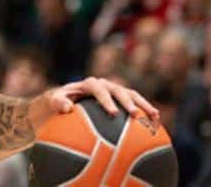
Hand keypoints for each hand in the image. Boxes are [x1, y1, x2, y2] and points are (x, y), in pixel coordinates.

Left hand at [43, 77, 159, 120]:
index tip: (113, 113)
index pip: (99, 90)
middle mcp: (105, 85)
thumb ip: (58, 102)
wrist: (68, 98)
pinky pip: (136, 105)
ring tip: (154, 117)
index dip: (107, 100)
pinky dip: (145, 113)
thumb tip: (67, 108)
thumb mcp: (54, 101)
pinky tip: (156, 126)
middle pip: (120, 91)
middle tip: (136, 115)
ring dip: (144, 105)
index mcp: (90, 84)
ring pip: (132, 96)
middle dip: (129, 102)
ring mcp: (115, 91)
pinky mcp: (122, 99)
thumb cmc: (60, 101)